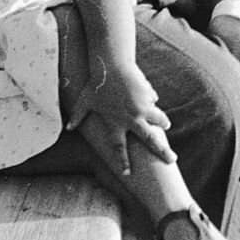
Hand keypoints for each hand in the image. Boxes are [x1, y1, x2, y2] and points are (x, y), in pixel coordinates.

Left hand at [66, 58, 176, 174]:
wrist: (110, 65)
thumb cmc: (95, 84)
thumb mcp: (84, 101)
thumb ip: (77, 116)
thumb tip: (68, 127)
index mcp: (116, 123)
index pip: (119, 148)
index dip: (123, 162)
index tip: (127, 174)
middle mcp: (132, 119)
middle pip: (150, 140)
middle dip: (162, 151)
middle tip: (172, 160)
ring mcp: (142, 108)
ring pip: (158, 120)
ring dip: (162, 123)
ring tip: (165, 126)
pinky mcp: (148, 96)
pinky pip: (153, 100)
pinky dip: (152, 101)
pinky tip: (151, 98)